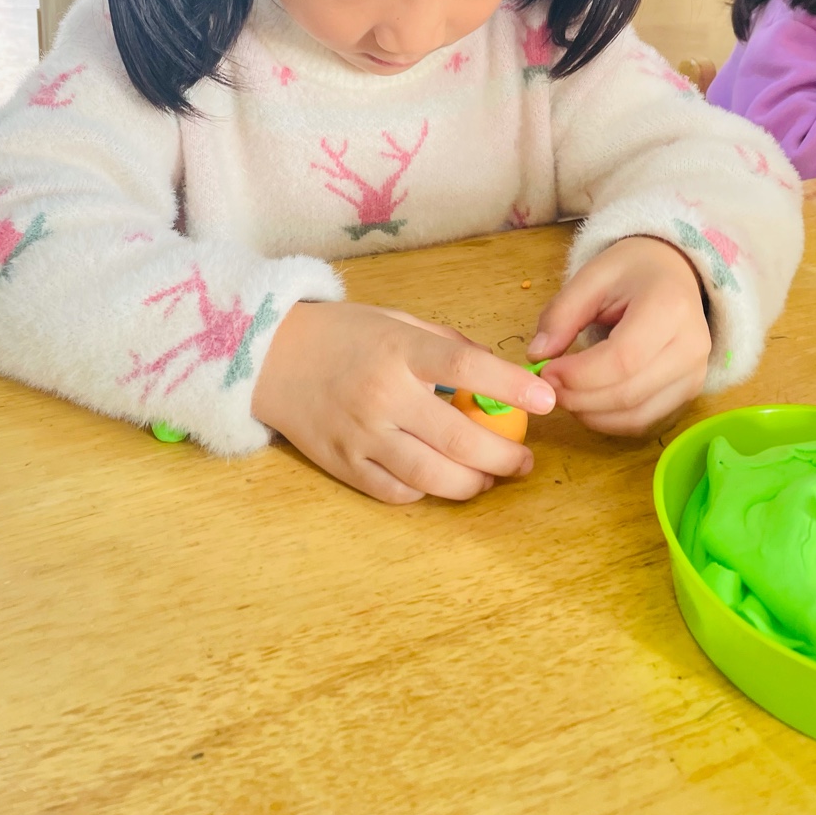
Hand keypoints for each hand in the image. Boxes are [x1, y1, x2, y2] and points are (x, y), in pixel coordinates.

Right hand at [252, 301, 555, 503]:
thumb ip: (446, 344)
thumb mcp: (396, 321)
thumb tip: (498, 371)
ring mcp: (361, 435)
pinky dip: (427, 493)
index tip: (547, 400)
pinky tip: (439, 480)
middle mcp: (381, 395)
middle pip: (458, 439)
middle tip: (522, 460)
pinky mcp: (343, 464)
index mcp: (398, 351)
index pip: (465, 368)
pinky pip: (397, 492)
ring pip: (432, 478)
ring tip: (488, 478)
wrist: (268, 355)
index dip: (510, 386)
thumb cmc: (342, 333)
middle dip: (503, 456)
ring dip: (472, 484)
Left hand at [529, 237, 710, 436]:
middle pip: (628, 394)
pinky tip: (587, 403)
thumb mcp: (591, 277)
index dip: (579, 374)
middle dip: (578, 398)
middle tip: (547, 386)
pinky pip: (645, 422)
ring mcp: (695, 375)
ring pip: (637, 417)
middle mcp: (691, 346)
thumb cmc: (631, 272)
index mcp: (669, 308)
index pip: (623, 359)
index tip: (545, 371)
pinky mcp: (689, 394)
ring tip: (564, 393)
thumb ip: (561, 314)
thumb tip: (537, 355)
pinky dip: (610, 421)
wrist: (674, 273)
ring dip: (591, 415)